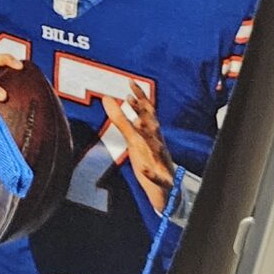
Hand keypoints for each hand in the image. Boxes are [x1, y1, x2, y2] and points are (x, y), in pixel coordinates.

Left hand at [102, 84, 174, 215]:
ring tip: (141, 127)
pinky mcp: (162, 181)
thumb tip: (108, 99)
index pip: (149, 113)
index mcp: (153, 135)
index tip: (130, 82)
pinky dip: (150, 172)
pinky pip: (157, 176)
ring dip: (152, 139)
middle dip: (146, 114)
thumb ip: (121, 121)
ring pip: (159, 149)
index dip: (141, 98)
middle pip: (154, 127)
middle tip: (133, 101)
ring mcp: (162, 163)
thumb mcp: (133, 140)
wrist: (165, 191)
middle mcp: (159, 145)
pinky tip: (142, 169)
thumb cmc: (149, 161)